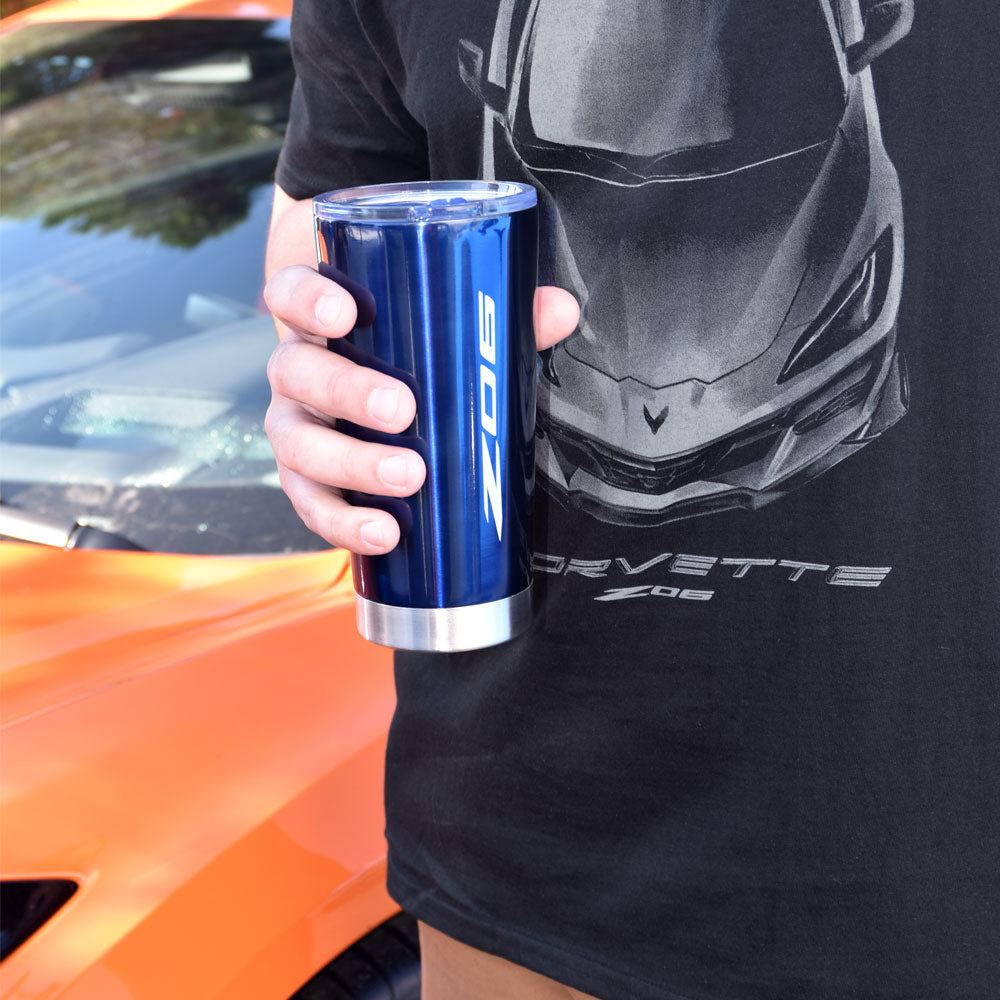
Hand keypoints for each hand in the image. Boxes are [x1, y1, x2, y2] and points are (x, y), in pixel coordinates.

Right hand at [264, 265, 578, 553]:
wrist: (371, 397)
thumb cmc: (409, 352)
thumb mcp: (446, 326)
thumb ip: (504, 314)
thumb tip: (560, 310)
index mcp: (321, 321)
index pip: (290, 293)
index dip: (306, 301)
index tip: (345, 313)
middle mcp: (298, 371)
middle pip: (295, 372)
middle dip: (346, 392)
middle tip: (401, 410)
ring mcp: (297, 426)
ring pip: (297, 444)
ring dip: (351, 463)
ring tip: (408, 477)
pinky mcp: (306, 480)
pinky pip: (310, 504)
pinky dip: (343, 522)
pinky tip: (384, 533)